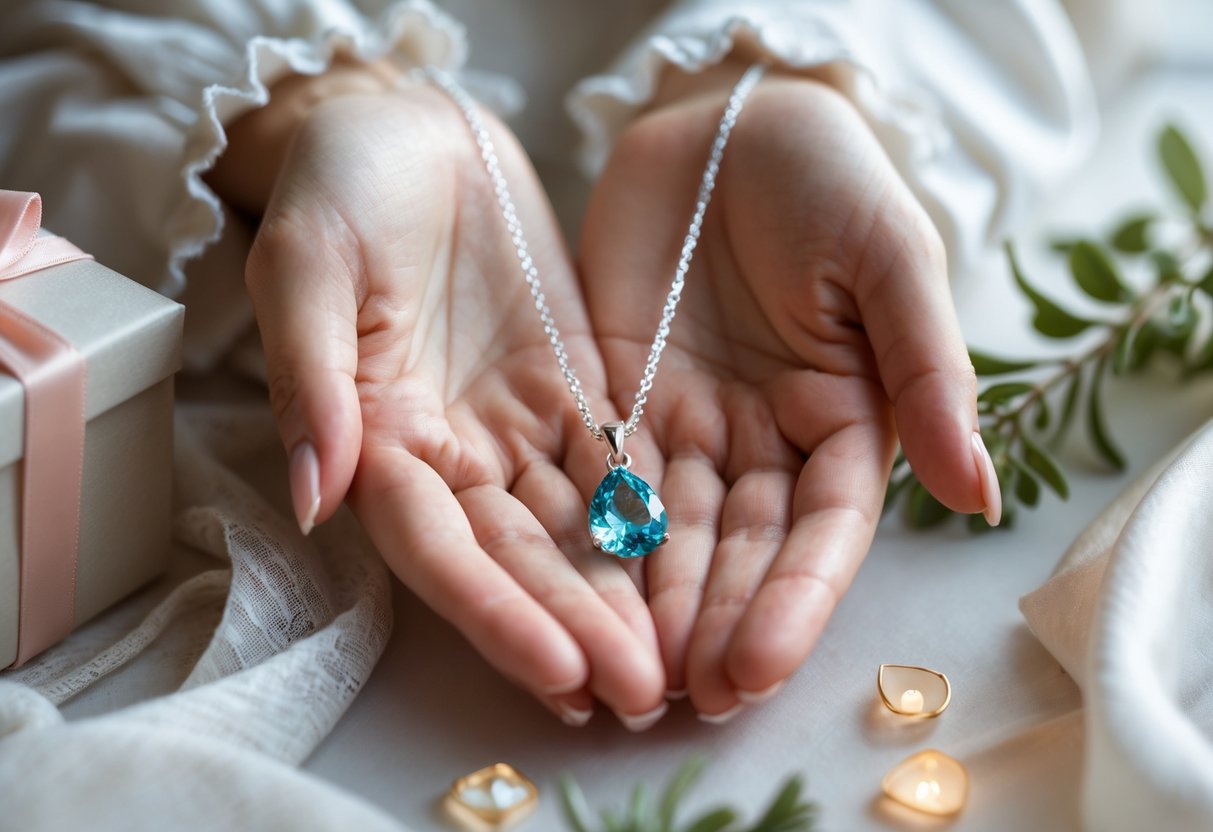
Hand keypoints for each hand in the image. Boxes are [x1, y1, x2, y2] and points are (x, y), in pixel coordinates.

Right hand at [221, 73, 666, 726]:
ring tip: (680, 660)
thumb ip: (313, 377)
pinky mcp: (571, 391)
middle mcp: (451, 449)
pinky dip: (650, 517)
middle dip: (575, 626)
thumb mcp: (309, 263)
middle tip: (643, 692)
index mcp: (378, 432)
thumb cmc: (341, 186)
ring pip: (575, 524)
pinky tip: (695, 567)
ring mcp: (515, 424)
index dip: (494, 612)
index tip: (561, 670)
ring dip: (622, 595)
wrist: (409, 129)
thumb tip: (315, 494)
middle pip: (516, 554)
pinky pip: (616, 462)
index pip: (437, 545)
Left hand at [578, 61, 997, 718]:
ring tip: (621, 674)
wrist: (731, 118)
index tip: (757, 668)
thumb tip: (979, 497)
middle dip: (712, 623)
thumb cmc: (832, 179)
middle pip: (738, 547)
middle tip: (675, 698)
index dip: (790, 601)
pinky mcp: (618, 398)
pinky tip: (568, 592)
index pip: (819, 530)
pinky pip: (601, 475)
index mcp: (844, 420)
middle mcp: (766, 440)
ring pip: (667, 530)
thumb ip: (929, 377)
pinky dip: (590, 534)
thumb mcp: (894, 265)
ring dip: (647, 602)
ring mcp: (690, 425)